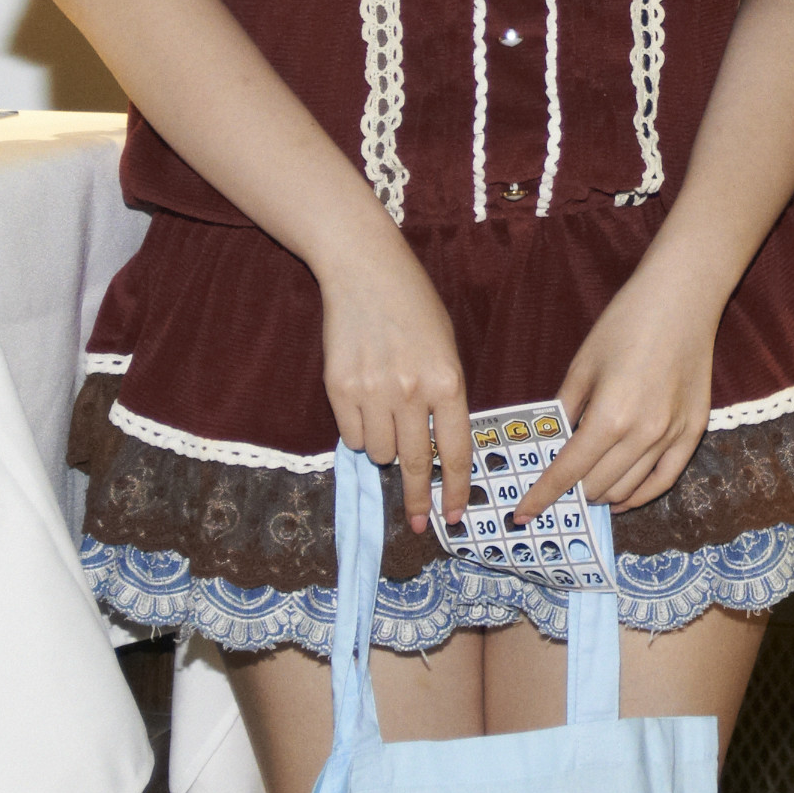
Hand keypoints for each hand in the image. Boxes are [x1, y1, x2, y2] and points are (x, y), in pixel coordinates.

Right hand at [319, 246, 468, 530]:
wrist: (364, 271)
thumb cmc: (413, 308)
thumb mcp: (446, 349)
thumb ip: (444, 399)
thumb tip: (436, 452)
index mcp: (448, 381)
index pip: (455, 452)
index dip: (455, 490)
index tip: (452, 515)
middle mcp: (411, 391)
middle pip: (416, 464)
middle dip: (417, 499)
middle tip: (418, 521)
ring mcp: (372, 391)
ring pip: (380, 453)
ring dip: (385, 450)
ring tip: (386, 416)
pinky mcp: (338, 389)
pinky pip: (352, 437)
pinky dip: (360, 433)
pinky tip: (365, 406)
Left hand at [523, 273, 722, 519]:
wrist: (682, 299)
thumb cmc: (626, 323)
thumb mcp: (583, 365)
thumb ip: (565, 410)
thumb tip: (551, 445)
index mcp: (609, 416)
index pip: (567, 472)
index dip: (541, 496)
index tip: (522, 514)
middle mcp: (643, 434)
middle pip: (596, 486)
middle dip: (570, 492)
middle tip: (556, 488)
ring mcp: (672, 436)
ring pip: (628, 489)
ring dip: (601, 495)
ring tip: (585, 489)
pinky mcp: (694, 432)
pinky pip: (665, 481)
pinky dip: (640, 496)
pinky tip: (622, 499)